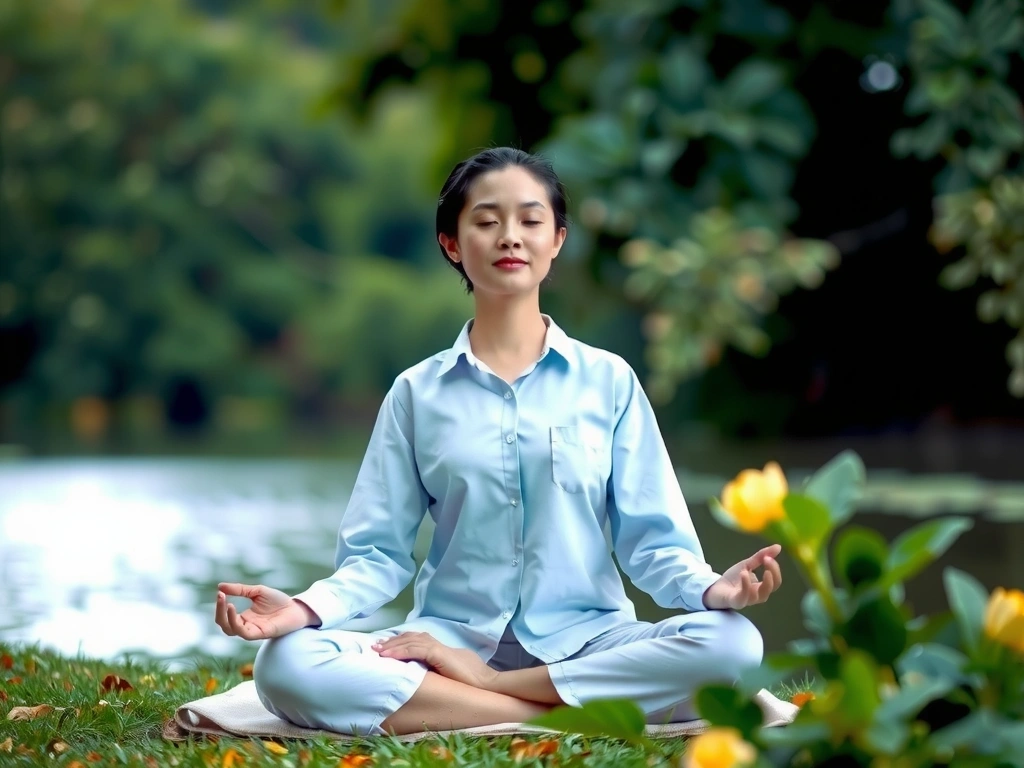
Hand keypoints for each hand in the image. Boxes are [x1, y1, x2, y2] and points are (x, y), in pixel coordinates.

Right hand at [214, 582, 317, 640]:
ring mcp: (253, 631)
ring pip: (231, 630)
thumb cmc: (279, 601)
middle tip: (220, 596)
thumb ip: (240, 590)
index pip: (225, 616)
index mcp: (245, 617)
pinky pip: (244, 633)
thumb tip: (220, 586)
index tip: (219, 592)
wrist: (296, 608)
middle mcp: (246, 626)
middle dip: (219, 612)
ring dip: (226, 617)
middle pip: (224, 625)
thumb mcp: (257, 591)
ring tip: (227, 603)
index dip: (220, 606)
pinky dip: (236, 623)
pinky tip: (235, 609)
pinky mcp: (261, 633)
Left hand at [372, 632, 498, 689]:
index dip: (401, 642)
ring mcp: (440, 649)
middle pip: (412, 638)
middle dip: (393, 642)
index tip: (386, 647)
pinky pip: (417, 650)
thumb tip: (426, 673)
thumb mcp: (451, 674)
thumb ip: (439, 669)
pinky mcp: (441, 655)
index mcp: (442, 650)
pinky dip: (401, 651)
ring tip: (377, 650)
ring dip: (393, 645)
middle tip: (375, 646)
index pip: (418, 640)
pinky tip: (388, 656)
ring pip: (412, 641)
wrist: (489, 685)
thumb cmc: (473, 683)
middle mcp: (440, 645)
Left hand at [703, 544, 782, 609]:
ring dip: (759, 581)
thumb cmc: (732, 579)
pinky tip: (744, 574)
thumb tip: (778, 547)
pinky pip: (744, 597)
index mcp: (761, 587)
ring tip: (753, 566)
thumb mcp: (746, 565)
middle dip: (772, 573)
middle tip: (767, 559)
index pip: (775, 581)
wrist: (714, 588)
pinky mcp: (736, 602)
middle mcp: (757, 595)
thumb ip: (760, 557)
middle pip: (771, 588)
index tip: (769, 557)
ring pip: (760, 596)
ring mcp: (747, 600)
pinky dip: (746, 586)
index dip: (775, 569)